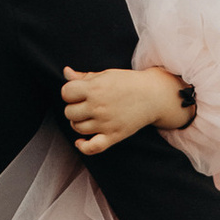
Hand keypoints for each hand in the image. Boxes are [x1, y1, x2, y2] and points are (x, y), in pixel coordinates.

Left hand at [62, 63, 187, 155]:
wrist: (153, 95)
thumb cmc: (128, 83)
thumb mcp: (106, 74)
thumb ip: (84, 76)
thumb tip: (66, 72)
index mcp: (94, 88)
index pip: (66, 93)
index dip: (69, 93)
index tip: (77, 93)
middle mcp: (98, 106)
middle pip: (69, 112)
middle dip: (74, 108)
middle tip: (85, 105)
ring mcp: (105, 123)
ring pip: (77, 128)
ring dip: (79, 123)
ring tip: (88, 117)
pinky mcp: (113, 136)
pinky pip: (92, 147)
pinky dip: (82, 146)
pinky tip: (80, 142)